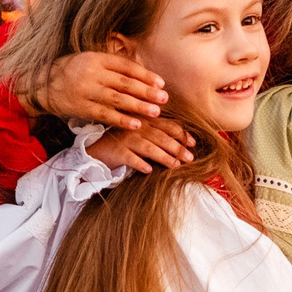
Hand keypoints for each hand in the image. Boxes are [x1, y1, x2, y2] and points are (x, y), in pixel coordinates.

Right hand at [27, 51, 167, 131]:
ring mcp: (85, 91)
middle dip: (146, 91)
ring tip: (156, 112)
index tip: (161, 83)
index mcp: (96, 58)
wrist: (41, 84)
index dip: (144, 75)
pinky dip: (121, 120)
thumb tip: (141, 71)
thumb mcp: (89, 60)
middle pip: (124, 83)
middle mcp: (91, 73)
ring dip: (138, 106)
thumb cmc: (72, 71)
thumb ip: (111, 64)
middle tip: (164, 98)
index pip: (125, 66)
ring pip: (117, 99)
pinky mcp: (81, 107)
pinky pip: (104, 114)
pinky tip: (136, 125)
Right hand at [84, 117, 198, 172]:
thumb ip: (158, 136)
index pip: (167, 125)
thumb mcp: (142, 136)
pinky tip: (149, 170)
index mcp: (145, 122)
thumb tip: (183, 145)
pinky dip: (140, 163)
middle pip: (160, 137)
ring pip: (148, 147)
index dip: (181, 134)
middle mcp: (137, 128)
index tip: (193, 143)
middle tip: (190, 158)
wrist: (98, 149)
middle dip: (177, 147)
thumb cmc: (125, 144)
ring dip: (164, 157)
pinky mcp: (117, 151)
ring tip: (175, 166)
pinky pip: (130, 158)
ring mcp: (126, 139)